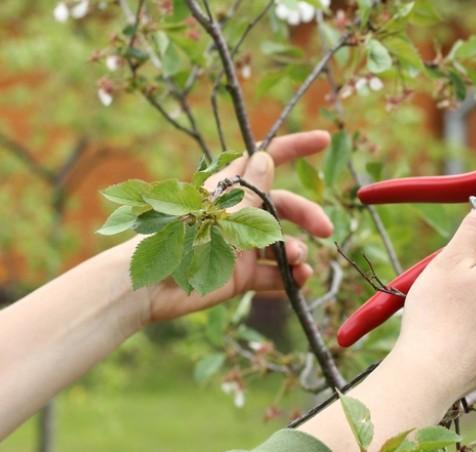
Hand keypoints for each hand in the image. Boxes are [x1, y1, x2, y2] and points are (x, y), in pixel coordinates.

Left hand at [116, 131, 334, 322]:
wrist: (149, 286)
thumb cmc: (178, 242)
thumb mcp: (220, 213)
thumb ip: (248, 191)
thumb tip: (266, 156)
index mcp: (230, 189)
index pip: (266, 160)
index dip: (295, 148)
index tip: (324, 140)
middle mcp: (238, 215)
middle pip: (284, 207)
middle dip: (307, 215)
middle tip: (326, 229)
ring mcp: (240, 246)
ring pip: (281, 243)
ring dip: (296, 251)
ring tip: (298, 262)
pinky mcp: (240, 275)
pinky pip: (273, 274)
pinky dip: (289, 277)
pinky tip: (299, 280)